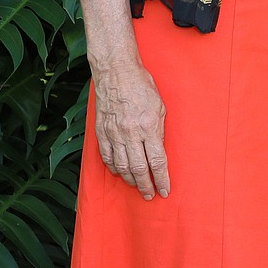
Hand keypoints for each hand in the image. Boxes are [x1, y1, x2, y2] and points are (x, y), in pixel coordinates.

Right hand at [92, 60, 169, 199]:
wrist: (116, 72)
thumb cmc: (142, 85)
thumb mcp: (160, 106)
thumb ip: (159, 130)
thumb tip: (158, 151)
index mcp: (148, 126)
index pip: (157, 161)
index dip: (162, 179)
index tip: (165, 190)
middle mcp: (131, 133)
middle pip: (139, 168)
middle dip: (146, 185)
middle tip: (150, 195)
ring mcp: (114, 133)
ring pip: (122, 166)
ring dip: (130, 180)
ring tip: (137, 186)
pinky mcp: (102, 132)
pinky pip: (107, 157)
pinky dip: (114, 168)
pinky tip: (120, 172)